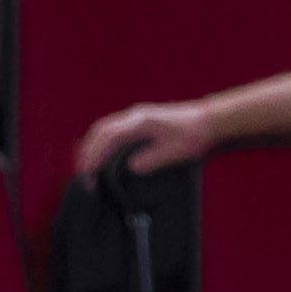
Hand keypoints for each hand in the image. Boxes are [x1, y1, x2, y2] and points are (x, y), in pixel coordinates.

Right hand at [75, 101, 212, 181]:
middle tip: (82, 175)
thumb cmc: (193, 135)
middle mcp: (133, 116)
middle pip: (100, 130)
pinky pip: (113, 130)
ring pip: (104, 128)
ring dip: (92, 147)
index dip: (94, 155)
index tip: (87, 173)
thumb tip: (130, 168)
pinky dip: (101, 144)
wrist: (208, 120)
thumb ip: (151, 159)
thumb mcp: (174, 152)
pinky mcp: (139, 121)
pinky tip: (101, 157)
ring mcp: (135, 117)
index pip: (108, 137)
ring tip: (87, 168)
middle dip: (87, 152)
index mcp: (140, 122)